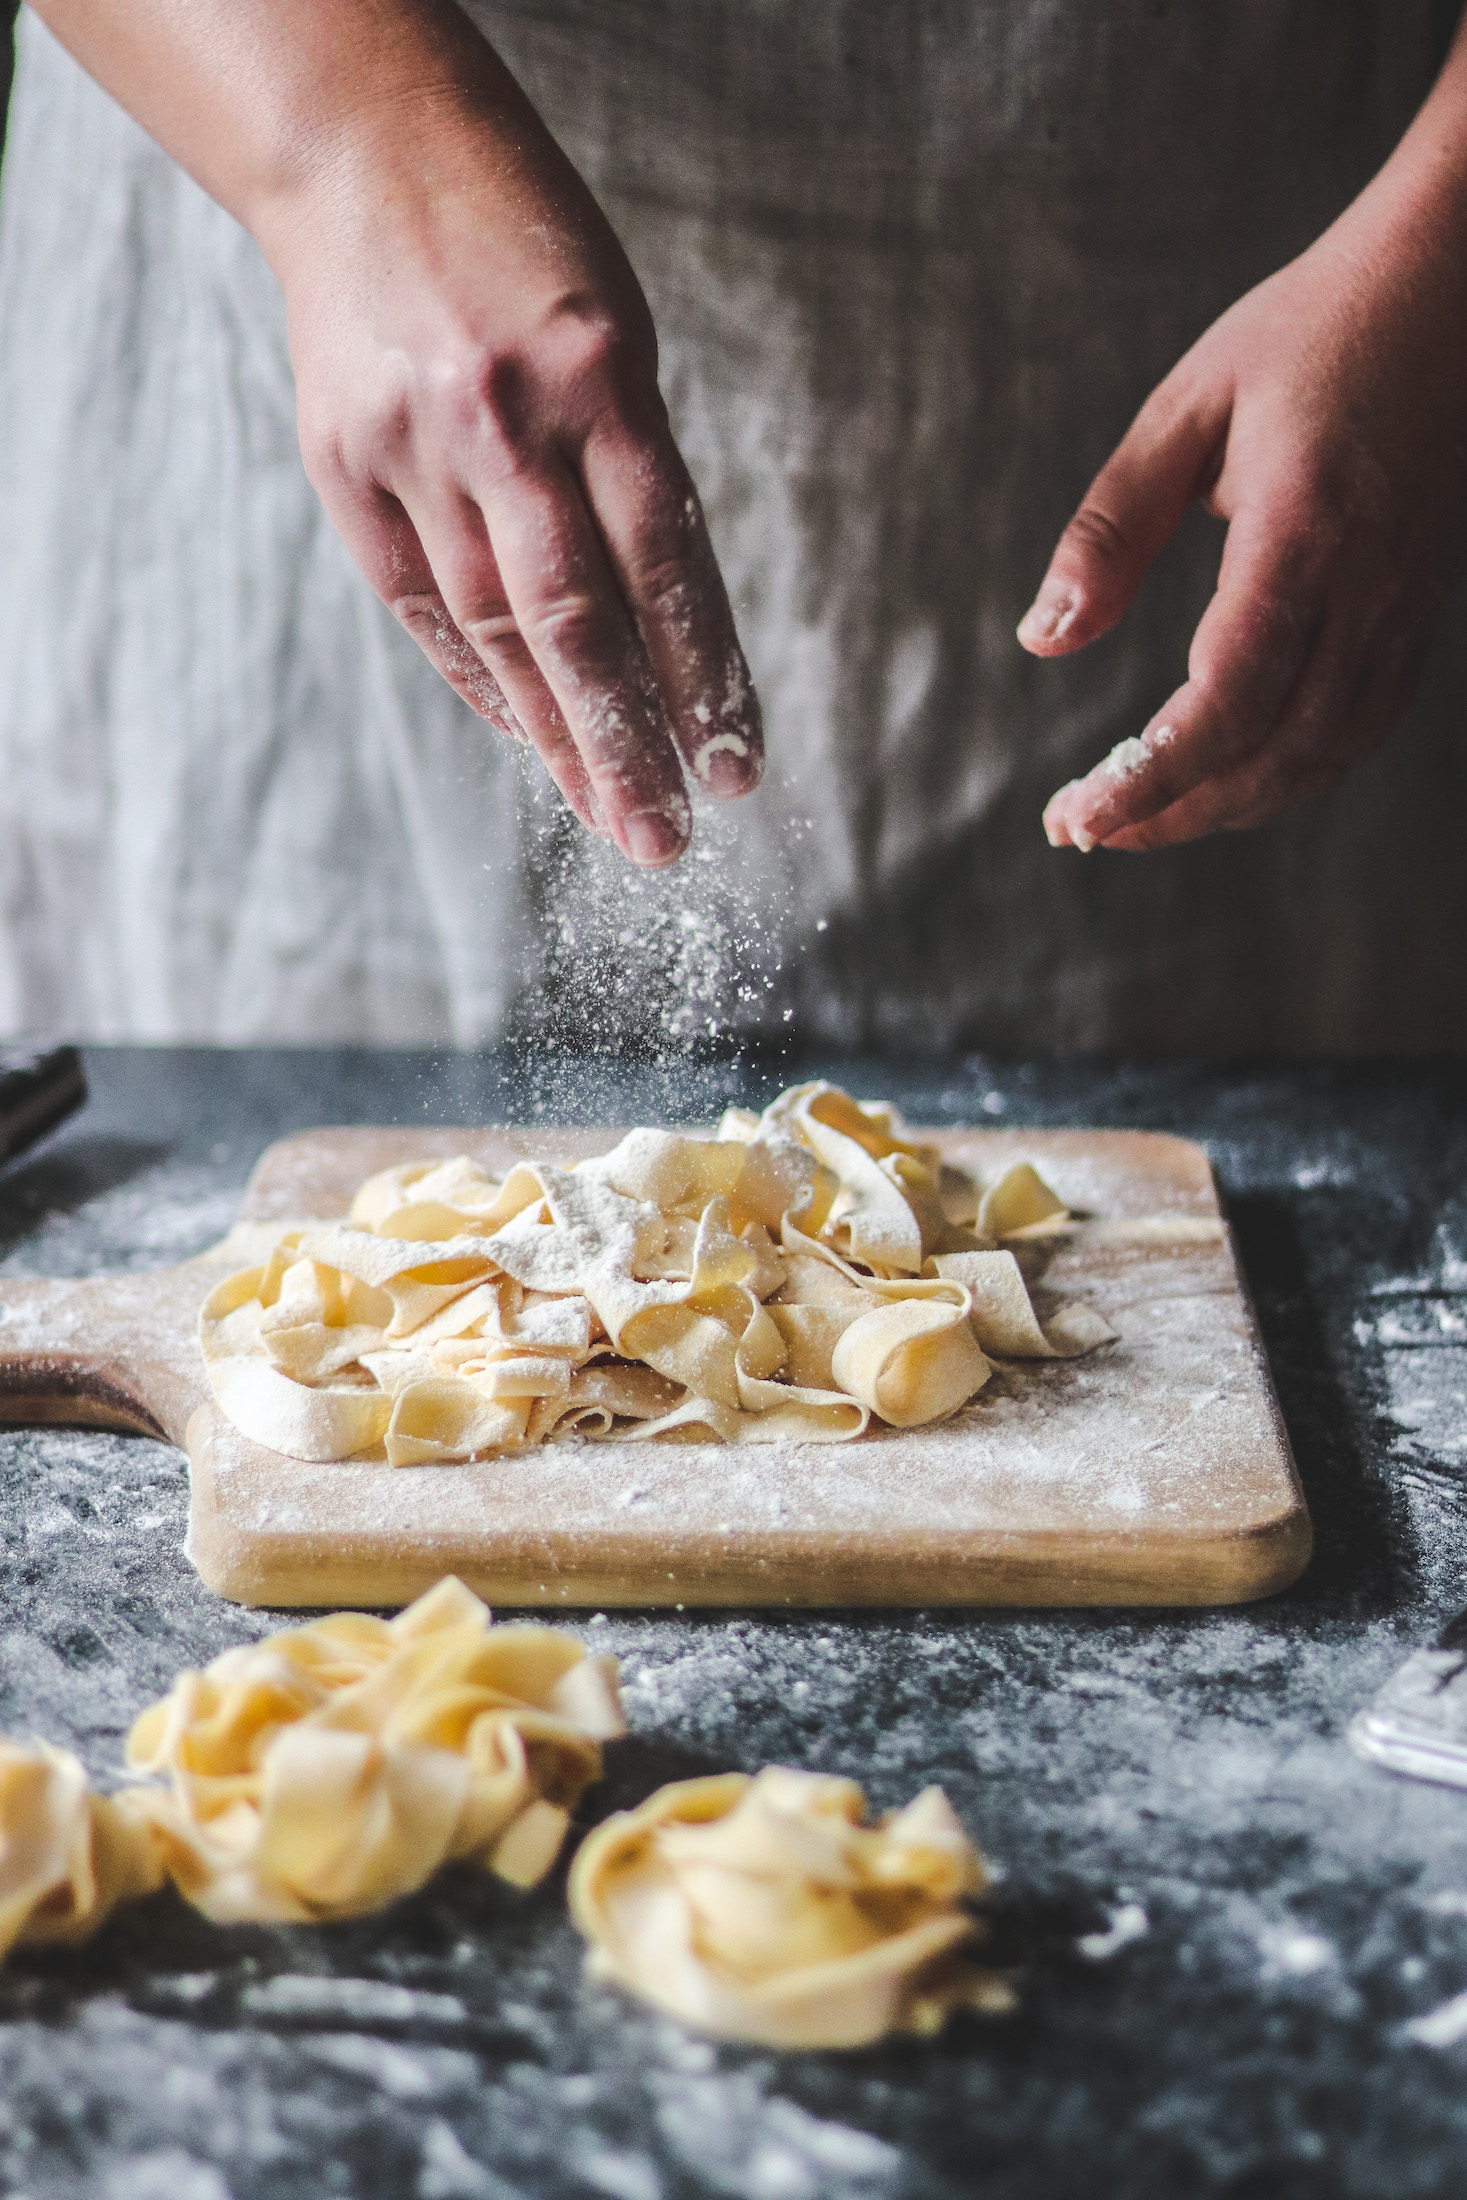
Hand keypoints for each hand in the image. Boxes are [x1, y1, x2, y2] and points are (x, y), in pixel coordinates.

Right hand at [263, 51, 761, 866]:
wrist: (359, 150)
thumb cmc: (520, 242)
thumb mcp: (613, 329)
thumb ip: (633, 470)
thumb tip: (666, 632)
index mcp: (598, 372)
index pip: (667, 562)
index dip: (703, 676)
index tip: (736, 767)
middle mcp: (503, 418)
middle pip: (575, 619)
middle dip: (626, 744)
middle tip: (667, 841)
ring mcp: (412, 445)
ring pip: (495, 627)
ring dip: (558, 736)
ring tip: (610, 815)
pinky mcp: (344, 466)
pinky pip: (421, 604)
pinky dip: (480, 680)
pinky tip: (530, 740)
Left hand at [1024, 104, 1466, 854]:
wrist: (1453, 285)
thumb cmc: (1309, 332)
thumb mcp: (1185, 411)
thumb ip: (1110, 529)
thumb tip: (1042, 638)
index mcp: (1303, 534)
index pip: (1224, 701)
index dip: (1150, 777)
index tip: (1077, 815)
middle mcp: (1368, 589)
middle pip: (1272, 755)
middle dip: (1173, 812)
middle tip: (1084, 828)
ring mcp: (1405, 609)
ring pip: (1320, 758)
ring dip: (1225, 806)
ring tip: (1138, 816)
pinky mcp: (1419, 614)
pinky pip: (1358, 729)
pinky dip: (1287, 774)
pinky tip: (1226, 777)